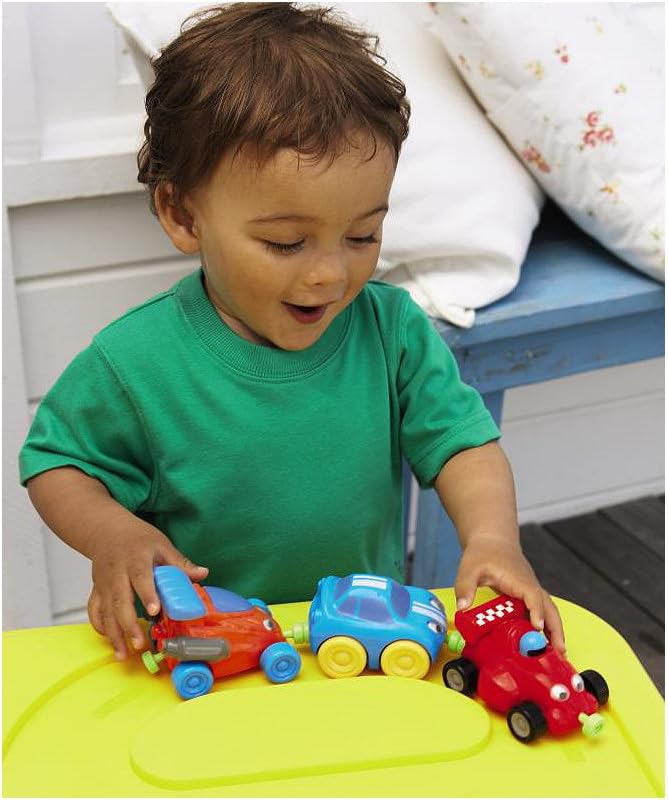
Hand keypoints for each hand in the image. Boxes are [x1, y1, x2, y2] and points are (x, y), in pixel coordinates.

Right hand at [87, 518, 207, 659]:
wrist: (106, 530)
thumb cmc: (137, 538)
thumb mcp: (161, 545)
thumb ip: (179, 563)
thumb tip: (203, 574)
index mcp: (136, 559)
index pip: (141, 577)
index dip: (147, 594)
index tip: (155, 610)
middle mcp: (117, 573)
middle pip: (120, 600)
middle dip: (128, 624)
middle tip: (139, 643)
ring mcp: (104, 583)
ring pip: (105, 611)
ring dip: (113, 634)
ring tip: (124, 654)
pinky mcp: (96, 590)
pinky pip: (94, 611)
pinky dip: (100, 626)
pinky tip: (111, 639)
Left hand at [454, 533, 565, 652]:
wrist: (492, 540)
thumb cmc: (483, 552)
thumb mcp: (469, 567)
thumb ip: (465, 586)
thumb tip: (462, 607)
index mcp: (518, 579)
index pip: (532, 596)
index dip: (536, 612)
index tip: (538, 628)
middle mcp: (529, 585)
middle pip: (548, 607)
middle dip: (556, 629)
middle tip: (560, 651)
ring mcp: (531, 590)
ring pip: (548, 610)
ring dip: (555, 630)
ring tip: (558, 653)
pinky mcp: (527, 595)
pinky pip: (540, 611)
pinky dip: (546, 626)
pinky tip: (543, 642)